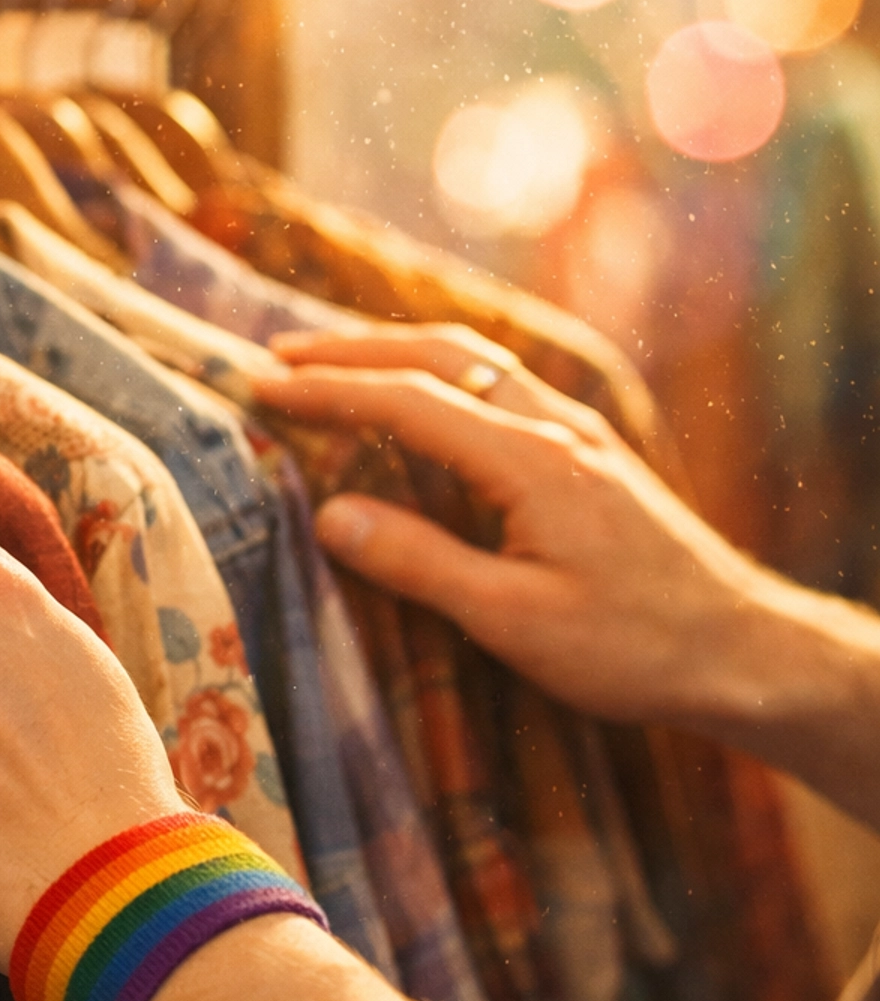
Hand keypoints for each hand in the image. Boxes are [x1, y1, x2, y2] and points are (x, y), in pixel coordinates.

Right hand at [252, 324, 771, 729]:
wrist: (740, 650)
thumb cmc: (631, 648)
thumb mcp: (513, 621)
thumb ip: (420, 562)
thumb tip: (330, 515)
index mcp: (530, 460)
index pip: (408, 402)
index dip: (329, 390)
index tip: (260, 385)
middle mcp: (555, 427)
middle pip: (440, 357)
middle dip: (353, 350)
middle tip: (278, 357)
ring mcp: (578, 434)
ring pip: (477, 362)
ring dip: (398, 352)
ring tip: (334, 362)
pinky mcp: (589, 454)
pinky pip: (504, 385)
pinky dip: (443, 373)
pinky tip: (426, 396)